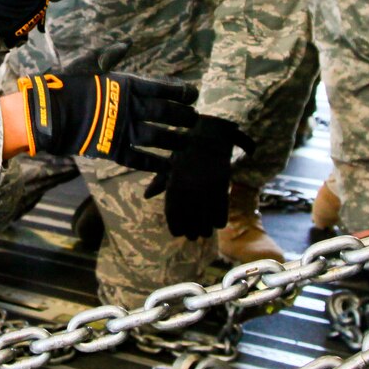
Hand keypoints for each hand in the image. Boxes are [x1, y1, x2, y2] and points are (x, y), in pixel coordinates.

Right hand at [16, 70, 196, 170]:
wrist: (46, 112)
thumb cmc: (65, 84)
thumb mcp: (88, 64)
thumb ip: (110, 55)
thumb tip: (126, 43)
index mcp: (126, 84)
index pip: (162, 88)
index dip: (181, 92)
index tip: (193, 96)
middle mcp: (130, 107)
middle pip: (166, 114)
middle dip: (185, 118)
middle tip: (195, 121)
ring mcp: (123, 129)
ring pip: (158, 138)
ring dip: (176, 141)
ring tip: (186, 144)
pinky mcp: (112, 149)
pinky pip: (139, 159)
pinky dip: (155, 164)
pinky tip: (168, 167)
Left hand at [143, 114, 250, 239]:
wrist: (210, 132)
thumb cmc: (187, 147)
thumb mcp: (171, 163)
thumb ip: (161, 181)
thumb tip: (146, 195)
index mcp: (174, 182)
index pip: (172, 211)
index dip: (175, 225)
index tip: (177, 233)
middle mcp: (189, 187)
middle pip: (189, 218)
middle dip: (191, 230)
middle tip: (193, 237)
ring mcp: (206, 186)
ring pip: (205, 216)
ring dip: (205, 228)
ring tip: (205, 234)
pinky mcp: (222, 184)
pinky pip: (221, 208)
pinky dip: (220, 219)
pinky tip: (218, 225)